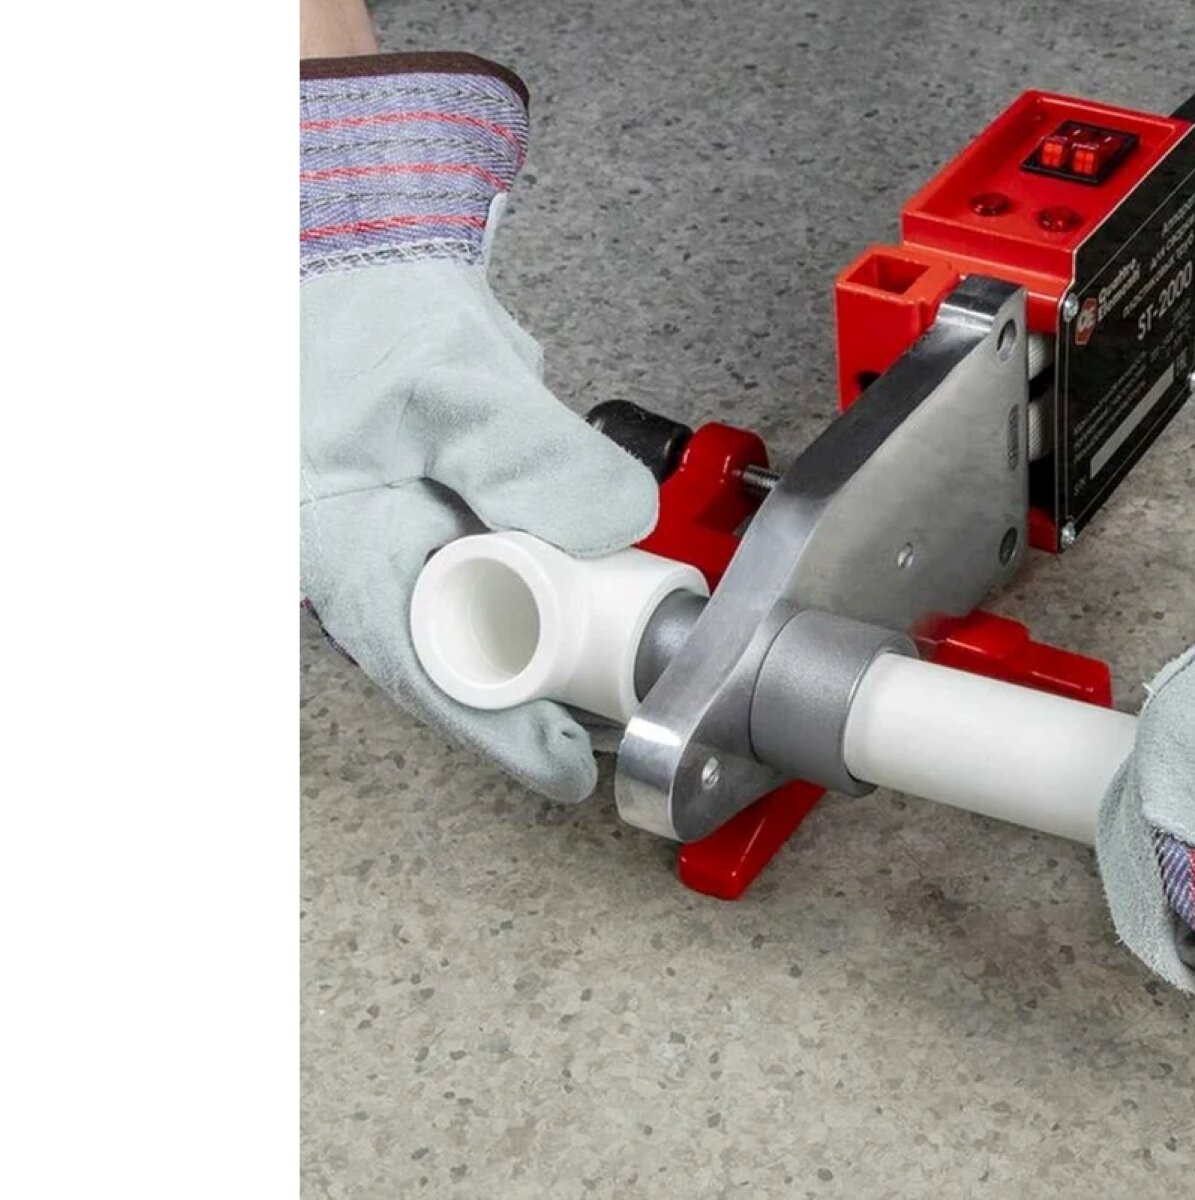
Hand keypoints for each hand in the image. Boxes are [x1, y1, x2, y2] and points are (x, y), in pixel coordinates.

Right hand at [300, 53, 657, 802]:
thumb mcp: (448, 379)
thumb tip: (607, 521)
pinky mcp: (437, 518)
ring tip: (615, 655)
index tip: (563, 766)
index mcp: (343, 547)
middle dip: (534, 692)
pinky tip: (590, 580)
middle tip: (612, 708)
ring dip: (545, 637)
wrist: (351, 252)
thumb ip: (526, 451)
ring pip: (480, 618)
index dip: (498, 727)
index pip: (425, 667)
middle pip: (458, 658)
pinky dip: (544, 584)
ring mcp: (400, 539)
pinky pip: (494, 572)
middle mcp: (366, 557)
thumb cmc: (361, 312)